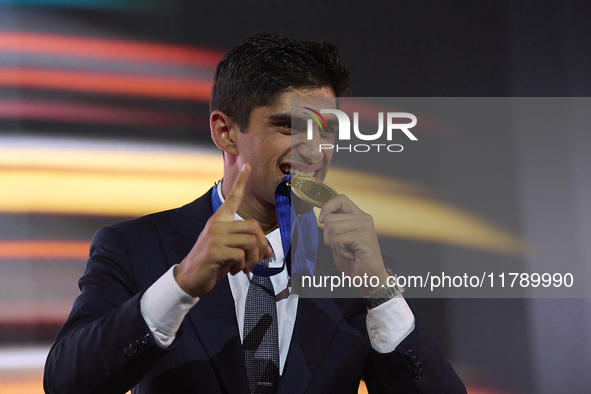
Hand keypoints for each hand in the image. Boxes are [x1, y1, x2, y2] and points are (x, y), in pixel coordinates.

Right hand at [174, 164, 272, 296]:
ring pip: (250, 242)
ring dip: (253, 259)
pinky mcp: (214, 251)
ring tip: (244, 267)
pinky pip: (241, 256)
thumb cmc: (213, 262)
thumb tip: (269, 251)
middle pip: (254, 227)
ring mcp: (215, 237)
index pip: (233, 197)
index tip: (247, 165)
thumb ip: (248, 247)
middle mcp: (217, 224)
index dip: (241, 181)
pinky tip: (233, 270)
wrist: (190, 277)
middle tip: (256, 260)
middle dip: (261, 247)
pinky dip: (242, 266)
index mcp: (220, 220)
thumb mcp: (232, 251)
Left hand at [318, 195, 388, 295]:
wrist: (368, 277)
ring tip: (348, 250)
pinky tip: (352, 255)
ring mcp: (365, 226)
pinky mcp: (364, 237)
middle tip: (343, 246)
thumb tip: (322, 216)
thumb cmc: (354, 260)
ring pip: (332, 228)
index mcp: (359, 216)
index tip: (322, 220)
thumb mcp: (340, 238)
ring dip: (335, 244)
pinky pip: (338, 241)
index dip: (327, 207)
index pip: (340, 199)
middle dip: (329, 236)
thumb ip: (333, 225)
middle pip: (330, 218)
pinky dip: (340, 251)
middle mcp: (364, 218)